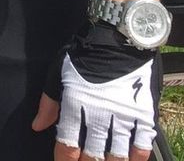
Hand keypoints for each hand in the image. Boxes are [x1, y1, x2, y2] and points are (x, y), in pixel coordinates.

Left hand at [33, 24, 158, 160]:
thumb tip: (37, 126)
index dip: (65, 160)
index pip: (67, 146)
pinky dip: (136, 157)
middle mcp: (100, 115)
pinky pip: (143, 145)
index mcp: (76, 106)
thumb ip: (48, 102)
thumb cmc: (87, 50)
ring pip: (117, 155)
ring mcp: (124, 116)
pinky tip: (131, 160)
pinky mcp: (145, 113)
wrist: (121, 34)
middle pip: (92, 156)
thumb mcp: (59, 71)